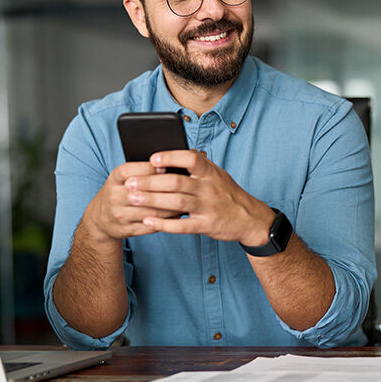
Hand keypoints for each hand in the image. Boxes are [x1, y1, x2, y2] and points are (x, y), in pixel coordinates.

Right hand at [80, 161, 179, 243]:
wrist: (100, 218)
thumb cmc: (119, 191)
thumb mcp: (122, 177)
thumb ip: (141, 170)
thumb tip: (169, 164)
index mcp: (114, 179)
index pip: (129, 171)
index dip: (148, 168)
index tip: (165, 166)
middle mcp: (114, 197)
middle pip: (143, 193)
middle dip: (166, 190)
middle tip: (185, 186)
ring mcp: (120, 215)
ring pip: (151, 212)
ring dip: (171, 208)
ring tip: (186, 201)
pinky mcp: (127, 229)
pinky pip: (151, 226)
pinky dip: (167, 221)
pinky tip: (178, 215)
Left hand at [123, 150, 275, 244]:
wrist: (250, 218)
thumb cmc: (227, 194)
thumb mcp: (217, 174)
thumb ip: (197, 166)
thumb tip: (169, 156)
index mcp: (210, 173)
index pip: (190, 159)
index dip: (171, 157)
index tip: (151, 159)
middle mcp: (209, 188)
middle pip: (176, 182)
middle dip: (150, 182)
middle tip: (130, 182)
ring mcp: (208, 207)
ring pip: (177, 203)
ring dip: (152, 200)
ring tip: (133, 199)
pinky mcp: (206, 225)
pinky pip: (182, 226)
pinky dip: (164, 224)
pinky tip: (148, 221)